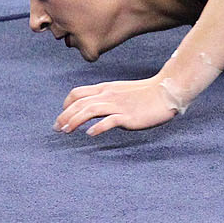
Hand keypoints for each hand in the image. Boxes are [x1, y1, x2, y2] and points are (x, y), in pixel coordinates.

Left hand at [56, 77, 178, 135]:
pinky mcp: (128, 116)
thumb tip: (93, 110)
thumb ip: (106, 98)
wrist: (166, 91)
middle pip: (80, 103)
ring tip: (66, 131)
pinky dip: (98, 127)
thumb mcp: (121, 92)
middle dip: (64, 116)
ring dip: (74, 120)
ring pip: (90, 110)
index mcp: (106, 89)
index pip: (77, 93)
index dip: (66, 105)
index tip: (62, 117)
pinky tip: (90, 134)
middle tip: (57, 128)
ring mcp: (118, 105)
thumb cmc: (145, 94)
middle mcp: (108, 95)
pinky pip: (109, 121)